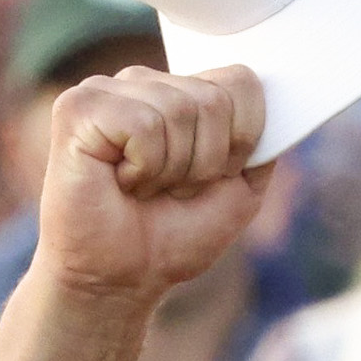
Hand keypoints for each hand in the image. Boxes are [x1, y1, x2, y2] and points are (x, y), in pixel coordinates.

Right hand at [33, 67, 269, 310]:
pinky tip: (119, 181)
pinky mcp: (78, 108)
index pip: (241, 80)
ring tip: (142, 187)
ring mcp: (106, 89)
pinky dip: (143, 168)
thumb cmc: (172, 236)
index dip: (241, 139)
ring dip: (171, 169)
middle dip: (205, 161)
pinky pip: (143, 125)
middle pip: (214, 98)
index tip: (211, 177)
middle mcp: (144, 81)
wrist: (120, 279)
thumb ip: (264, 141)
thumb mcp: (240, 188)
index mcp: (181, 91)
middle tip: (170, 189)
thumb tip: (281, 100)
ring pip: (179, 110)